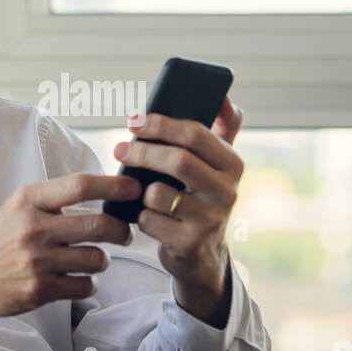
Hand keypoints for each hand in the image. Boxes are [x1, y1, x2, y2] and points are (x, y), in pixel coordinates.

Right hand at [0, 174, 138, 328]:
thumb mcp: (19, 208)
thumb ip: (56, 201)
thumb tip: (104, 196)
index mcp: (29, 200)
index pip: (81, 185)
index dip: (114, 185)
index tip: (134, 188)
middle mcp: (33, 228)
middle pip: (98, 225)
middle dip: (120, 231)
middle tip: (124, 234)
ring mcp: (37, 261)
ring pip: (96, 258)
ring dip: (102, 260)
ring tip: (91, 259)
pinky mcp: (40, 289)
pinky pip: (84, 285)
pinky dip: (87, 283)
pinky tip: (75, 278)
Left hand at [114, 96, 244, 326]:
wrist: (203, 254)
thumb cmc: (202, 197)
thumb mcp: (218, 166)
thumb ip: (222, 129)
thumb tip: (225, 95)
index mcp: (233, 164)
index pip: (196, 134)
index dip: (161, 123)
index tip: (135, 120)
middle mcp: (227, 191)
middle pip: (178, 160)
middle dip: (143, 151)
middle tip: (119, 148)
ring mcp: (210, 220)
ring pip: (158, 193)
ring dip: (140, 190)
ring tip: (140, 191)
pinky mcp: (190, 243)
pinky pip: (149, 219)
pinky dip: (140, 216)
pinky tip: (148, 217)